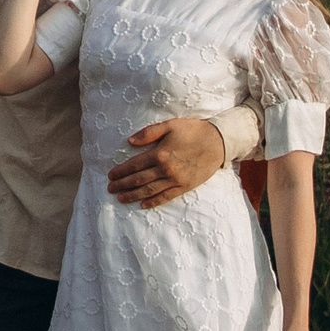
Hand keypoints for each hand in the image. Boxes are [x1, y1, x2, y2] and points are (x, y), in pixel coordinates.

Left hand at [108, 117, 226, 208]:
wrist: (219, 141)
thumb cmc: (193, 131)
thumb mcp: (170, 125)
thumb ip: (149, 133)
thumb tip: (130, 141)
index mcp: (160, 153)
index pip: (134, 165)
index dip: (121, 172)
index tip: (110, 176)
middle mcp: (166, 169)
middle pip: (139, 180)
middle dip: (122, 185)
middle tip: (110, 189)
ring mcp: (176, 179)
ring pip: (150, 190)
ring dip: (133, 195)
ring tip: (121, 199)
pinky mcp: (185, 186)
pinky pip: (166, 196)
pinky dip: (153, 202)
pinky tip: (143, 205)